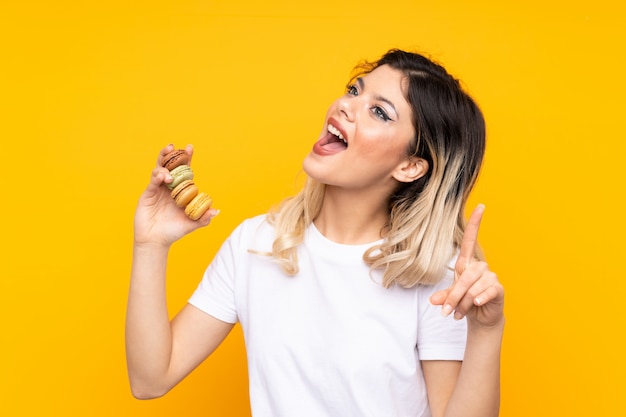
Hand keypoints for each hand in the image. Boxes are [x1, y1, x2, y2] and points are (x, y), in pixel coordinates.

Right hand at [133, 144, 217, 247]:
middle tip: (175, 147)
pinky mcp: (148, 194)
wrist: (156, 241)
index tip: (190, 148)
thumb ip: (203, 218)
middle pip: (169, 166)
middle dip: (172, 155)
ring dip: (164, 167)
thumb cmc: (173, 232)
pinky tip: (163, 178)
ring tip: (169, 176)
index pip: (184, 171)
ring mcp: (157, 189)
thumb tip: (216, 211)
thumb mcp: (191, 224)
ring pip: (159, 170)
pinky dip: (158, 177)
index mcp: (180, 190)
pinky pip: (153, 182)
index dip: (186, 159)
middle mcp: (168, 187)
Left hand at [430, 205, 503, 327]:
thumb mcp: (451, 297)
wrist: (481, 317)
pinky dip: (479, 300)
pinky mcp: (498, 288)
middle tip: (447, 312)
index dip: (476, 223)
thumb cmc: (465, 302)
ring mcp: (491, 277)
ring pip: (473, 287)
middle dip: (455, 295)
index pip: (471, 240)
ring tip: (458, 313)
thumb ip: (443, 296)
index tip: (481, 206)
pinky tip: (477, 306)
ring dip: (464, 303)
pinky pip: (488, 291)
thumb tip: (434, 301)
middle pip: (466, 276)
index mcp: (467, 263)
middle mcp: (480, 267)